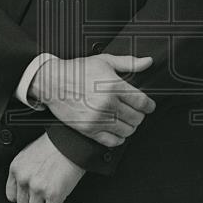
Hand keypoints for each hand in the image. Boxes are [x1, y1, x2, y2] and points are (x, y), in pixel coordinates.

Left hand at [6, 133, 84, 202]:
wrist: (72, 141)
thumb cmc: (57, 144)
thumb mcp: (31, 154)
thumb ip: (27, 171)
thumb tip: (30, 186)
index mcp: (16, 168)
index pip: (11, 195)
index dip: (24, 199)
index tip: (31, 198)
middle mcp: (24, 179)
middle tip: (45, 201)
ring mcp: (37, 188)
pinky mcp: (53, 195)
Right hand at [28, 54, 156, 147]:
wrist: (52, 82)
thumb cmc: (77, 71)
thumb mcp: (104, 61)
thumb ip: (128, 63)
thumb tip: (147, 62)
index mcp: (113, 86)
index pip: (142, 102)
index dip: (149, 105)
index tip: (148, 106)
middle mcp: (107, 104)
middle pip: (137, 118)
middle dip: (139, 115)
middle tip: (135, 111)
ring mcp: (98, 118)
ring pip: (127, 131)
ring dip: (130, 126)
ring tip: (125, 120)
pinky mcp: (89, 129)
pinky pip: (112, 141)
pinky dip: (118, 138)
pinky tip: (116, 130)